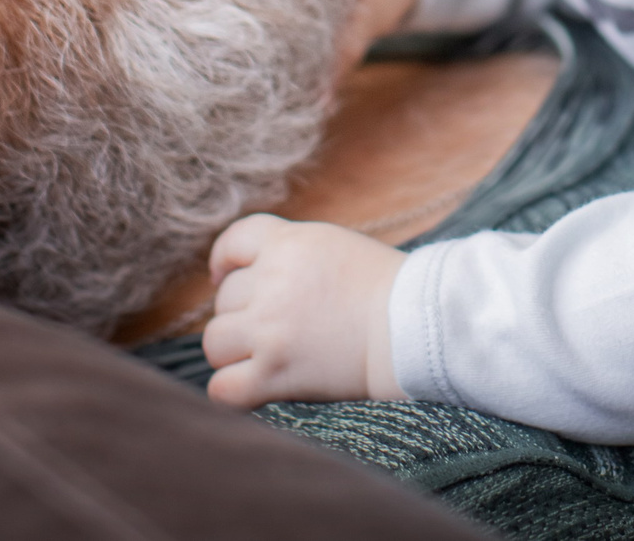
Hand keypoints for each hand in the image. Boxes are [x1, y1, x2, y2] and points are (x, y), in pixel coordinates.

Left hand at [202, 215, 408, 406]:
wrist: (418, 327)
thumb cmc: (386, 290)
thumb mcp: (334, 247)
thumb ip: (288, 254)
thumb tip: (239, 276)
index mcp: (289, 244)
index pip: (233, 242)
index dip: (224, 261)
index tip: (225, 276)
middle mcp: (273, 282)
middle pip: (226, 297)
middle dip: (245, 311)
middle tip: (279, 326)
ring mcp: (270, 329)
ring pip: (215, 341)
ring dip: (235, 350)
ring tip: (265, 355)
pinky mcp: (275, 373)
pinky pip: (222, 389)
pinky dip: (232, 391)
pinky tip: (252, 387)